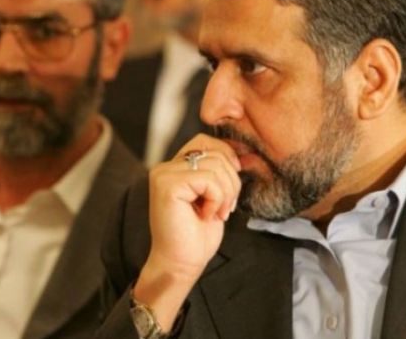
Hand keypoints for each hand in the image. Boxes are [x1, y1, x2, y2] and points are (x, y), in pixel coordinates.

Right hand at [133, 134, 240, 328]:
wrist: (182, 264)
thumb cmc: (197, 235)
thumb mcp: (214, 195)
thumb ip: (218, 170)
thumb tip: (242, 151)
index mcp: (174, 167)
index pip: (206, 141)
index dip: (227, 157)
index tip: (231, 185)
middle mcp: (165, 167)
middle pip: (215, 152)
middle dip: (231, 180)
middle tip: (225, 207)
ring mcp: (164, 175)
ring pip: (215, 165)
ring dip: (225, 193)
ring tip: (216, 212)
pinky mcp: (168, 186)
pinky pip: (209, 180)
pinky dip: (216, 199)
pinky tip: (206, 215)